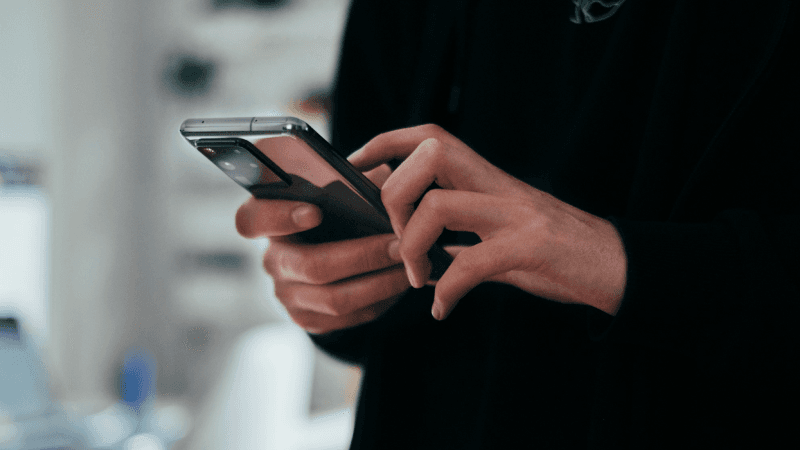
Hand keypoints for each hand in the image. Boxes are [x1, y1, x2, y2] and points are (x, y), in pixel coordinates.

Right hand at [235, 164, 410, 333]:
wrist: (342, 253)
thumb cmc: (343, 210)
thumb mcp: (344, 189)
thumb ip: (351, 182)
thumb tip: (378, 182)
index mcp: (269, 220)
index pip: (251, 220)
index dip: (279, 217)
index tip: (315, 211)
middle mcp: (273, 259)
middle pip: (310, 265)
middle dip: (362, 255)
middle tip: (400, 245)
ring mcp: (287, 294)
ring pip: (334, 298)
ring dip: (379, 282)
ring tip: (410, 265)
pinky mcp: (308, 319)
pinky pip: (347, 318)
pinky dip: (379, 301)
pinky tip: (400, 283)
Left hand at [349, 124, 626, 319]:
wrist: (616, 267)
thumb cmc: (555, 252)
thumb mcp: (502, 234)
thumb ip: (462, 235)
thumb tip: (418, 250)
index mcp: (488, 179)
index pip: (430, 137)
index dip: (386, 142)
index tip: (357, 166)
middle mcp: (499, 186)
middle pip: (429, 155)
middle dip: (395, 196)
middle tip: (397, 240)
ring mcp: (516, 214)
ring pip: (440, 206)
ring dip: (414, 247)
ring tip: (418, 278)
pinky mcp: (532, 247)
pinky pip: (472, 264)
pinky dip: (448, 291)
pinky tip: (443, 309)